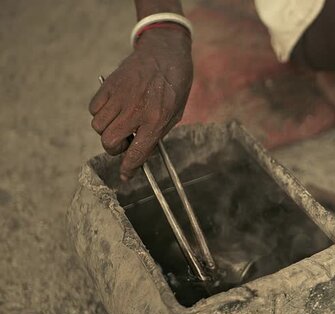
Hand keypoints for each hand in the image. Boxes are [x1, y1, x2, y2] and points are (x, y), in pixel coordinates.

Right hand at [89, 27, 192, 180]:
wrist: (165, 52)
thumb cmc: (175, 84)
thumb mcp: (175, 113)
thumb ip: (157, 133)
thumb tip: (140, 154)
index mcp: (156, 119)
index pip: (136, 152)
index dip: (129, 168)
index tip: (126, 175)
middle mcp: (136, 109)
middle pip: (109, 142)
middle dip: (115, 148)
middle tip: (125, 142)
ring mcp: (120, 96)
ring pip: (98, 126)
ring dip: (107, 130)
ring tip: (121, 123)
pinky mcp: (109, 85)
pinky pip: (94, 109)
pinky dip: (100, 113)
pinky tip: (114, 110)